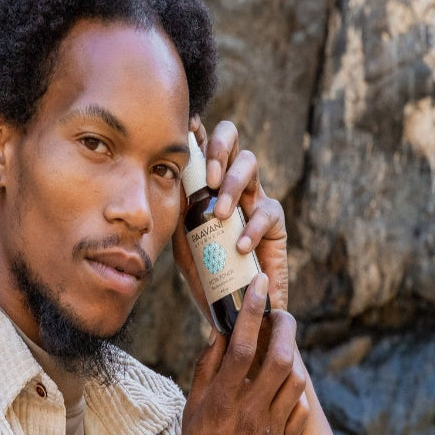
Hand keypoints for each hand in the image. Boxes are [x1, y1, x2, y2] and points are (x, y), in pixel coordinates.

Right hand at [170, 274, 308, 434]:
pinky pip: (300, 410)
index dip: (251, 310)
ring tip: (280, 351)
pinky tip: (284, 390)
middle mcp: (248, 414)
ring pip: (295, 381)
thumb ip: (206, 373)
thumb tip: (220, 336)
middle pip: (279, 357)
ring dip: (291, 359)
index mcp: (219, 402)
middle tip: (280, 314)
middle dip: (285, 327)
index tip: (258, 285)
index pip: (240, 345)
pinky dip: (295, 393)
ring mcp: (271, 432)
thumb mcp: (191, 413)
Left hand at [174, 117, 289, 316]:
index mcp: (207, 183)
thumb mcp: (182, 242)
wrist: (231, 307)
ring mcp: (254, 198)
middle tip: (208, 178)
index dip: (197, 132)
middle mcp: (231, 182)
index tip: (186, 128)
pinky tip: (240, 246)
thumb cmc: (205, 272)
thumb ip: (175, 215)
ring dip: (233, 184)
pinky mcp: (274, 222)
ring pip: (249, 164)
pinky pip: (267, 212)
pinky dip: (252, 228)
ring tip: (219, 214)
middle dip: (218, 149)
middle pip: (231, 139)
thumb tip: (159, 186)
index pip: (202, 146)